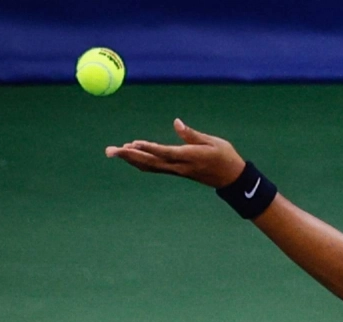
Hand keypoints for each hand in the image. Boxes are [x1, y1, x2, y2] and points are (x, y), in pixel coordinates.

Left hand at [106, 119, 246, 187]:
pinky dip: (140, 162)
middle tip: (110, 150)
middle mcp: (180, 167)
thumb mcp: (213, 142)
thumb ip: (192, 134)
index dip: (149, 148)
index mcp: (190, 157)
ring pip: (150, 166)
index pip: (165, 153)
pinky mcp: (176, 172)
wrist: (232, 178)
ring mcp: (177, 171)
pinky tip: (130, 157)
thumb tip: (176, 122)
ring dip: (130, 159)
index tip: (133, 143)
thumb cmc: (225, 157)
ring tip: (113, 152)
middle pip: (151, 162)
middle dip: (130, 156)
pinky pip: (154, 168)